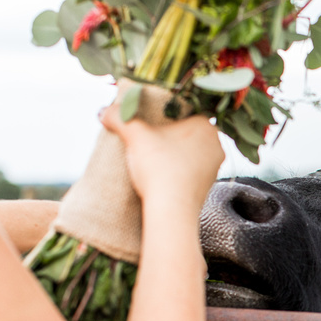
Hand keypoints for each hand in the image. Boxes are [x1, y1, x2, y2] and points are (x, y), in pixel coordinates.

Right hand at [101, 104, 224, 215]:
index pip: (184, 111)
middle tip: (148, 137)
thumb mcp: (134, 136)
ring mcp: (215, 166)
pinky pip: (192, 170)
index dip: (165, 114)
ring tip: (154, 157)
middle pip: (187, 132)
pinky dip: (178, 170)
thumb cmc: (159, 167)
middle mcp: (216, 143)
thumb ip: (119, 118)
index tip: (149, 120)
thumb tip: (103, 111)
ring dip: (175, 153)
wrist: (172, 209)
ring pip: (190, 152)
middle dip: (169, 134)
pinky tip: (163, 172)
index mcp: (205, 124)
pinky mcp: (209, 184)